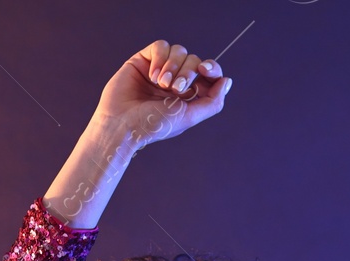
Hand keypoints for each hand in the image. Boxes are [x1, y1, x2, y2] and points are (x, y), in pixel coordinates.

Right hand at [93, 40, 232, 151]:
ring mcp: (160, 69)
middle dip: (187, 72)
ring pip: (178, 51)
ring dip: (172, 66)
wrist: (123, 124)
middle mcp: (175, 80)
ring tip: (160, 84)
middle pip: (194, 60)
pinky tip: (152, 76)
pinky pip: (160, 46)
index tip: (204, 71)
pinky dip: (159, 58)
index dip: (211, 68)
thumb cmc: (154, 125)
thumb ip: (212, 102)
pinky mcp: (143, 60)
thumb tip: (227, 81)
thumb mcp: (189, 117)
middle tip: (174, 89)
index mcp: (188, 94)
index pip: (208, 73)